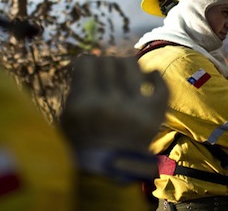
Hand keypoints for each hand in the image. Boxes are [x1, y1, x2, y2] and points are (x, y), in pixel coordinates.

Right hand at [59, 55, 168, 181]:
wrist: (107, 173)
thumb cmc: (83, 142)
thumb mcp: (67, 116)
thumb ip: (77, 86)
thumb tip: (92, 55)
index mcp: (84, 103)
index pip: (87, 62)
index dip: (87, 63)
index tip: (89, 71)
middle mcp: (109, 103)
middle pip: (108, 60)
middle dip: (105, 64)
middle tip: (106, 76)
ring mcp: (134, 109)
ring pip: (131, 64)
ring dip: (127, 65)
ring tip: (124, 75)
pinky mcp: (153, 115)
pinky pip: (160, 84)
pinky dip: (155, 76)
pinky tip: (149, 75)